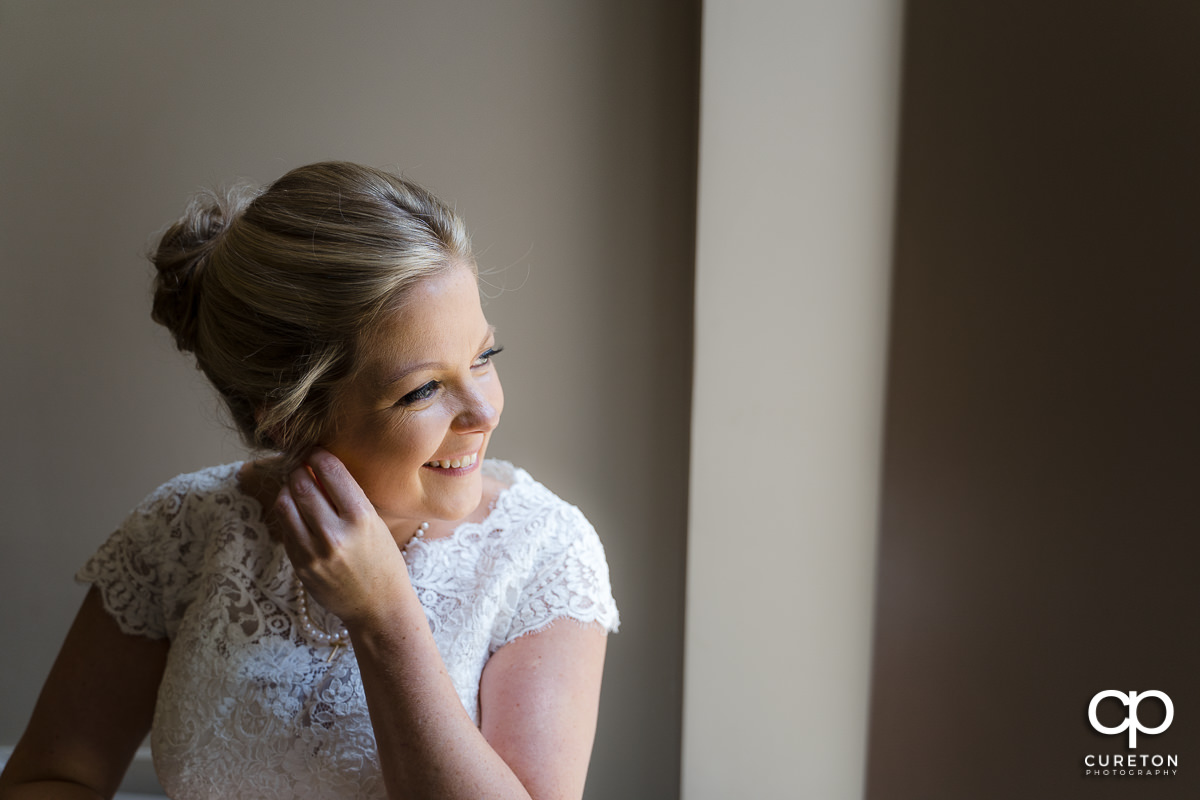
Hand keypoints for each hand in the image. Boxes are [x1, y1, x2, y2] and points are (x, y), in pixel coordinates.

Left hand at [273, 448, 410, 628]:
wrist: (378, 606)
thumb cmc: (382, 561)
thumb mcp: (375, 523)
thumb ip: (347, 498)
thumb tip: (318, 469)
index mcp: (361, 517)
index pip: (330, 471)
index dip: (318, 455)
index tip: (315, 451)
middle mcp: (335, 533)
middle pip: (301, 484)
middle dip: (299, 469)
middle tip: (302, 465)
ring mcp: (313, 551)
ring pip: (285, 503)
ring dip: (288, 489)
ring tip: (296, 488)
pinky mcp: (300, 565)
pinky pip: (284, 528)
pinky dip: (288, 513)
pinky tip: (297, 512)